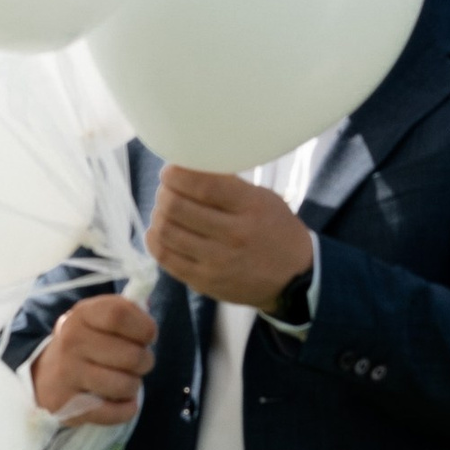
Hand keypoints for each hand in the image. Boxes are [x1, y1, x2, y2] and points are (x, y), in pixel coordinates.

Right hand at [30, 292, 156, 426]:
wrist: (45, 375)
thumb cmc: (86, 344)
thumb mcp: (99, 319)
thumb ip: (127, 312)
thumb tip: (149, 307)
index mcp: (83, 314)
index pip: (119, 314)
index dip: (144, 327)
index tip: (147, 336)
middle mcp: (72, 341)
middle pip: (131, 355)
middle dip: (145, 362)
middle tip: (137, 364)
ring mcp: (67, 373)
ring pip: (124, 385)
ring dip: (133, 387)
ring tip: (123, 382)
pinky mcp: (67, 405)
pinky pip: (114, 413)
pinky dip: (125, 410)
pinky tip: (119, 402)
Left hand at [145, 168, 314, 311]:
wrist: (293, 278)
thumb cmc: (275, 230)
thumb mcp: (264, 199)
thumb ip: (229, 184)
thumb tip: (189, 166)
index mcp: (251, 207)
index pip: (203, 186)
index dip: (177, 175)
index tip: (170, 171)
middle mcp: (234, 235)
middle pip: (177, 208)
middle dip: (164, 193)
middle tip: (166, 190)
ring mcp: (218, 262)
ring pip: (167, 232)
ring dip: (158, 215)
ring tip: (163, 210)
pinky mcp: (205, 282)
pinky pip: (166, 258)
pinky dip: (155, 240)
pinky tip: (159, 231)